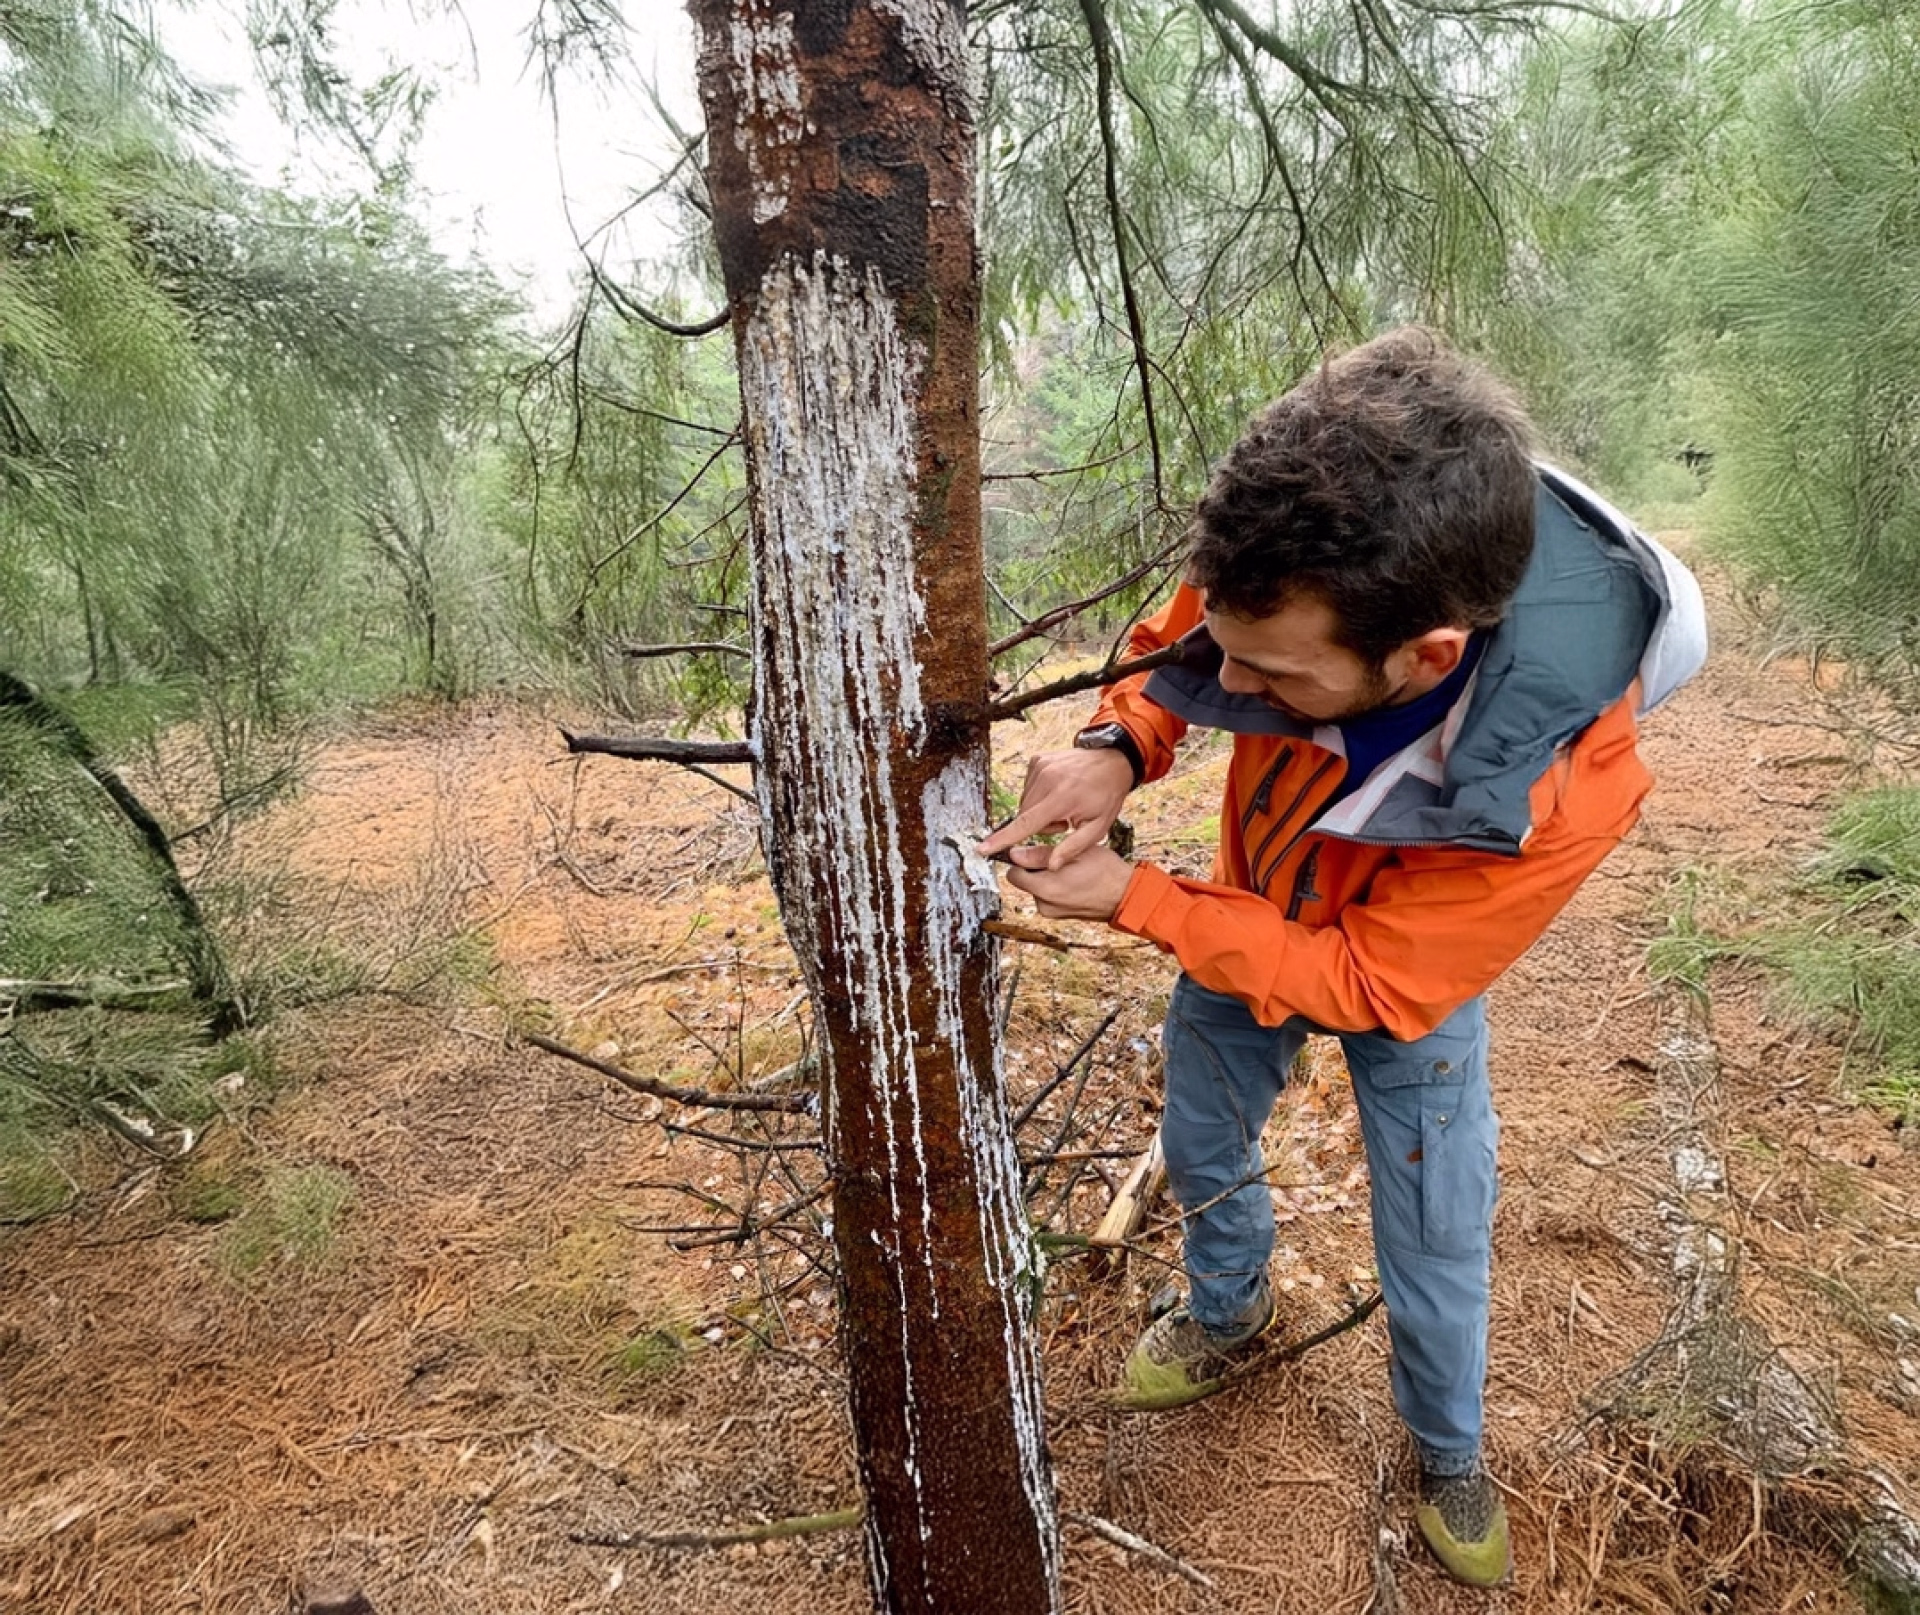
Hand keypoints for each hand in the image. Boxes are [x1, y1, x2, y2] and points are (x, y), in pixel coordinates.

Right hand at [976, 747, 1132, 869]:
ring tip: (1063, 805)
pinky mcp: (1037, 761)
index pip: (1025, 824)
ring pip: (1025, 803)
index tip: (982, 848)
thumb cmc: (1106, 795)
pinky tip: (1058, 791)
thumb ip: (1072, 848)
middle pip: (1024, 816)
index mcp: (1061, 798)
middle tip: (1064, 820)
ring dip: (1039, 811)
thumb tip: (1050, 866)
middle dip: (1040, 825)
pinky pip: (1027, 788)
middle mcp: (1047, 780)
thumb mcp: (1098, 827)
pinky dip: (1039, 795)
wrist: (1112, 761)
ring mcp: (1040, 767)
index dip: (1003, 839)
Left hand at [1004, 843, 1133, 921]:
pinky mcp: (1061, 915)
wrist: (1126, 896)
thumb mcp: (1073, 853)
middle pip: (1025, 882)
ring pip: (1037, 888)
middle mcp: (1045, 905)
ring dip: (1047, 878)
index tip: (1032, 851)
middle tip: (1058, 858)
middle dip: (1035, 869)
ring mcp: (1053, 912)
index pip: (1013, 874)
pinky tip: (1074, 880)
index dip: (1021, 860)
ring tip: (1070, 869)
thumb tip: (1014, 854)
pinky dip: (1056, 887)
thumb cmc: (1105, 872)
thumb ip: (1040, 854)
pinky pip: (1049, 897)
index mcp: (1045, 889)